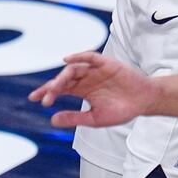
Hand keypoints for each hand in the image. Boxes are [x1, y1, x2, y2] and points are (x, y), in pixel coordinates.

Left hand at [28, 51, 158, 128]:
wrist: (144, 102)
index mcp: (81, 90)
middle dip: (52, 88)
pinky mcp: (105, 63)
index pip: (59, 89)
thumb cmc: (121, 110)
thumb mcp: (94, 118)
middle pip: (63, 79)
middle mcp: (85, 78)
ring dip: (62, 77)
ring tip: (54, 87)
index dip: (46, 92)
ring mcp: (94, 70)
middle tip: (44, 97)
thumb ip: (74, 118)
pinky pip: (89, 57)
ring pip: (73, 69)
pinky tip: (67, 60)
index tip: (33, 99)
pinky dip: (78, 56)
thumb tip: (52, 120)